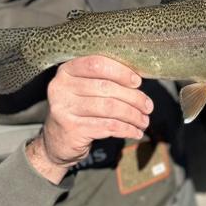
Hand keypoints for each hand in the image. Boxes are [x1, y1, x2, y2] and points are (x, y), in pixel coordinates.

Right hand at [26, 56, 153, 183]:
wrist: (57, 142)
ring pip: (110, 108)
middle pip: (106, 88)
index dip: (120, 71)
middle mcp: (61, 88)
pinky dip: (127, 129)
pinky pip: (108, 126)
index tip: (137, 82)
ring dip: (133, 115)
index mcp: (66, 71)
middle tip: (148, 107)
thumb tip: (138, 81)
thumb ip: (104, 80)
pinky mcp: (72, 129)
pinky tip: (135, 132)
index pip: (96, 64)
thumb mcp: (84, 90)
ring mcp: (64, 109)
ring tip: (144, 121)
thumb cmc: (79, 110)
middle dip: (134, 98)